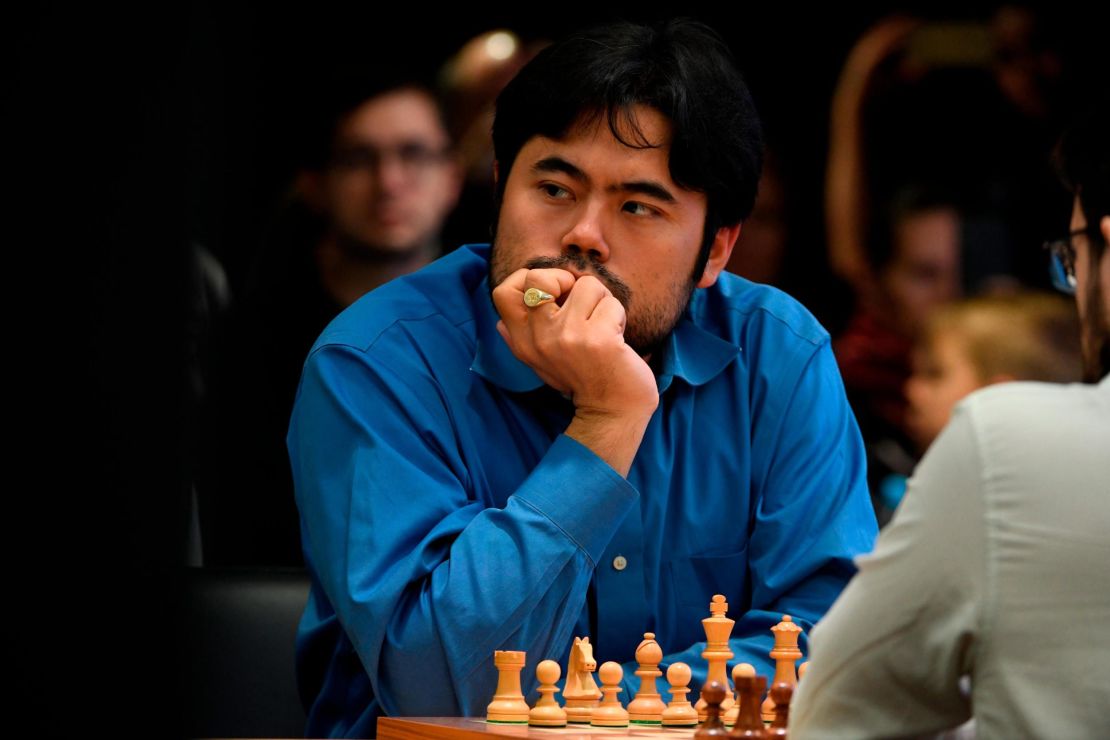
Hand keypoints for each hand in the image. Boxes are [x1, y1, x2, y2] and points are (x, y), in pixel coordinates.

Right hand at [492, 268, 658, 473]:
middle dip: (565, 278)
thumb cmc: (583, 381)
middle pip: (537, 278)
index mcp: (523, 343)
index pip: (503, 292)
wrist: (613, 412)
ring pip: (586, 285)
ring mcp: (567, 338)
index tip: (553, 293)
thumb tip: (499, 323)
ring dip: (602, 300)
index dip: (529, 279)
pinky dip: (619, 315)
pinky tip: (617, 338)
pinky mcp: (596, 339)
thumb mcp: (542, 364)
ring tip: (603, 326)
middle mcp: (539, 339)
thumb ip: (522, 341)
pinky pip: (610, 302)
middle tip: (581, 302)